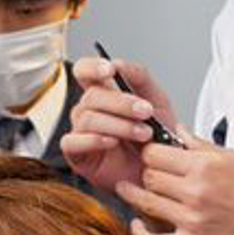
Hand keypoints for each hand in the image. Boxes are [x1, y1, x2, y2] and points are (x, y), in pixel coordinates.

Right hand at [61, 55, 178, 192]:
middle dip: (122, 103)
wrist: (161, 172)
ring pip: (88, 118)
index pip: (84, 71)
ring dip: (119, 125)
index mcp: (104, 93)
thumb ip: (140, 77)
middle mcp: (88, 110)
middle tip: (146, 111)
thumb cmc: (156, 137)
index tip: (110, 70)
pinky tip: (112, 143)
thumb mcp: (157, 101)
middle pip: (92, 96)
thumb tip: (119, 62)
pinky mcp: (77, 155)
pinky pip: (73, 142)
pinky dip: (93, 140)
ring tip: (143, 133)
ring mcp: (80, 131)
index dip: (92, 67)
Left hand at [117, 129, 233, 234]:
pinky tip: (138, 224)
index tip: (150, 155)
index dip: (149, 152)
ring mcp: (193, 220)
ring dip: (134, 196)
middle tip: (145, 174)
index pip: (155, 153)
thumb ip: (203, 146)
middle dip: (145, 173)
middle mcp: (196, 191)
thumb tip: (181, 132)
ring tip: (128, 191)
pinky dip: (140, 233)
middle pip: (148, 176)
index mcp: (206, 166)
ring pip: (147, 203)